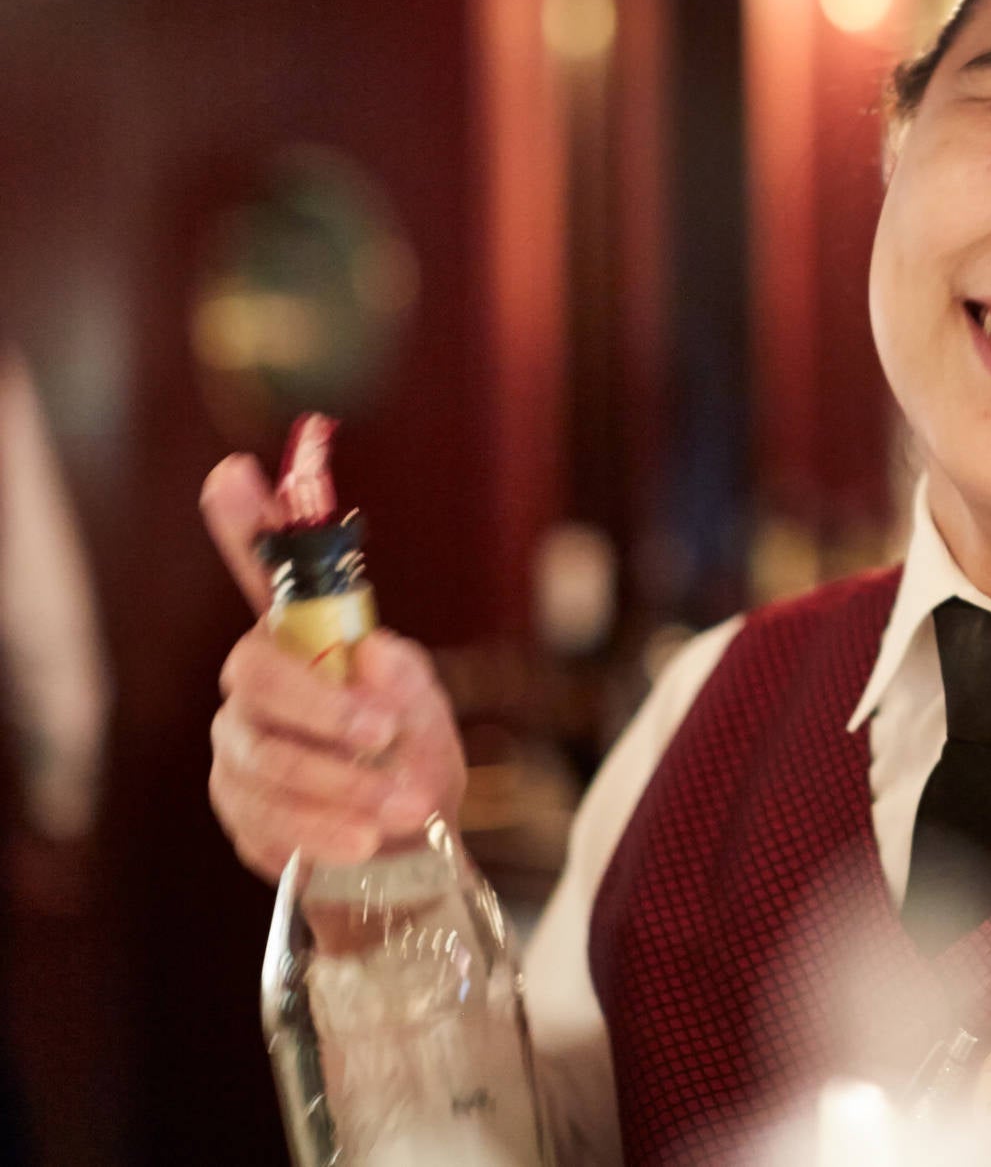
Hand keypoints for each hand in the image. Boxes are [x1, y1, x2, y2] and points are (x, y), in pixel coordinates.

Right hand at [201, 454, 466, 881]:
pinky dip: (320, 827)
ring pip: (264, 754)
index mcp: (306, 641)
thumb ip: (404, 679)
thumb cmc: (412, 760)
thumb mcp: (429, 712)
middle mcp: (260, 684)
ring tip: (403, 805)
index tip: (232, 472)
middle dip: (321, 705)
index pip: (266, 573)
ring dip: (338, 782)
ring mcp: (240, 745)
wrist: (404, 847)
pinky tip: (363, 838)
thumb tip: (369, 656)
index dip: (246, 523)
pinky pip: (263, 815)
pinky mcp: (238, 807)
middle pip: (255, 674)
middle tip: (383, 732)